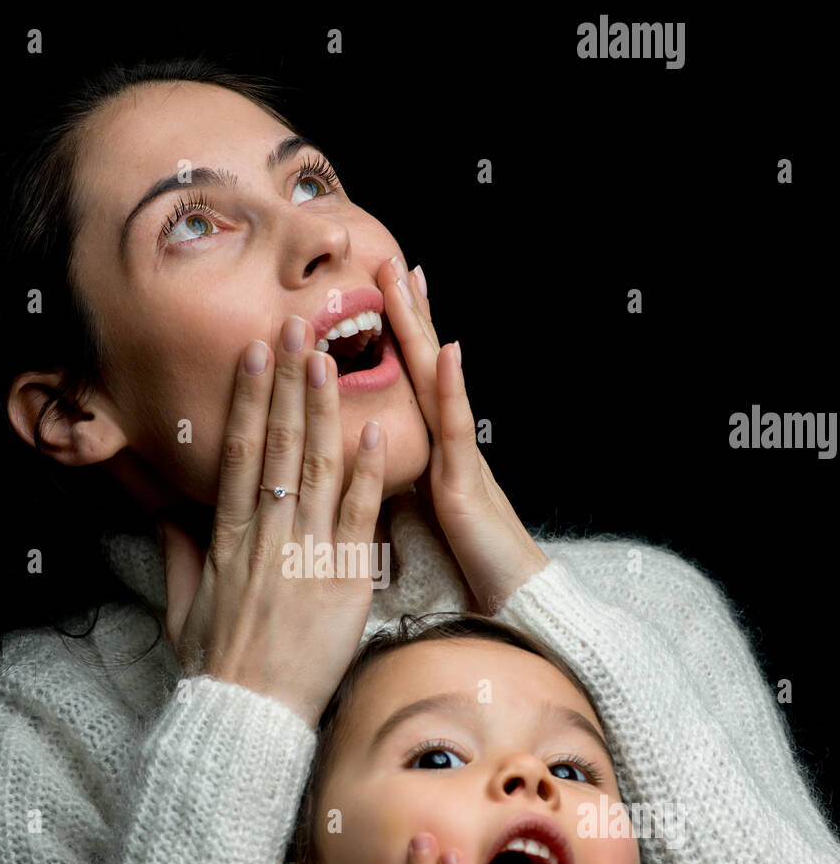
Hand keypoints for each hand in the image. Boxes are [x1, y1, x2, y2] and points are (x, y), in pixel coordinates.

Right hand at [155, 319, 386, 728]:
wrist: (249, 713)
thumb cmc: (217, 667)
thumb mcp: (182, 608)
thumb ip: (179, 557)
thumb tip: (167, 519)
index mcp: (228, 539)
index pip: (241, 453)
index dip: (250, 399)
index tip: (256, 355)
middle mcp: (267, 536)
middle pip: (279, 445)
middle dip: (288, 383)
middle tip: (298, 329)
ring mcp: (307, 555)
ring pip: (318, 467)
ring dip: (325, 408)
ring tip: (332, 359)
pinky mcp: (344, 581)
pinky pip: (360, 517)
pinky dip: (367, 472)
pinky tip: (376, 430)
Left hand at [377, 257, 548, 612]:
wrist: (507, 602)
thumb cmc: (462, 569)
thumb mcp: (415, 520)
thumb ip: (392, 489)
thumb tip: (356, 472)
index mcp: (427, 453)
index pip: (407, 384)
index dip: (394, 338)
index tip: (379, 291)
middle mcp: (444, 446)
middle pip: (420, 368)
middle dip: (406, 314)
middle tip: (391, 260)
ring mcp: (457, 459)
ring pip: (435, 384)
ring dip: (423, 330)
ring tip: (411, 281)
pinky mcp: (463, 484)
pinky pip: (456, 429)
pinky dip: (452, 388)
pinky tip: (447, 351)